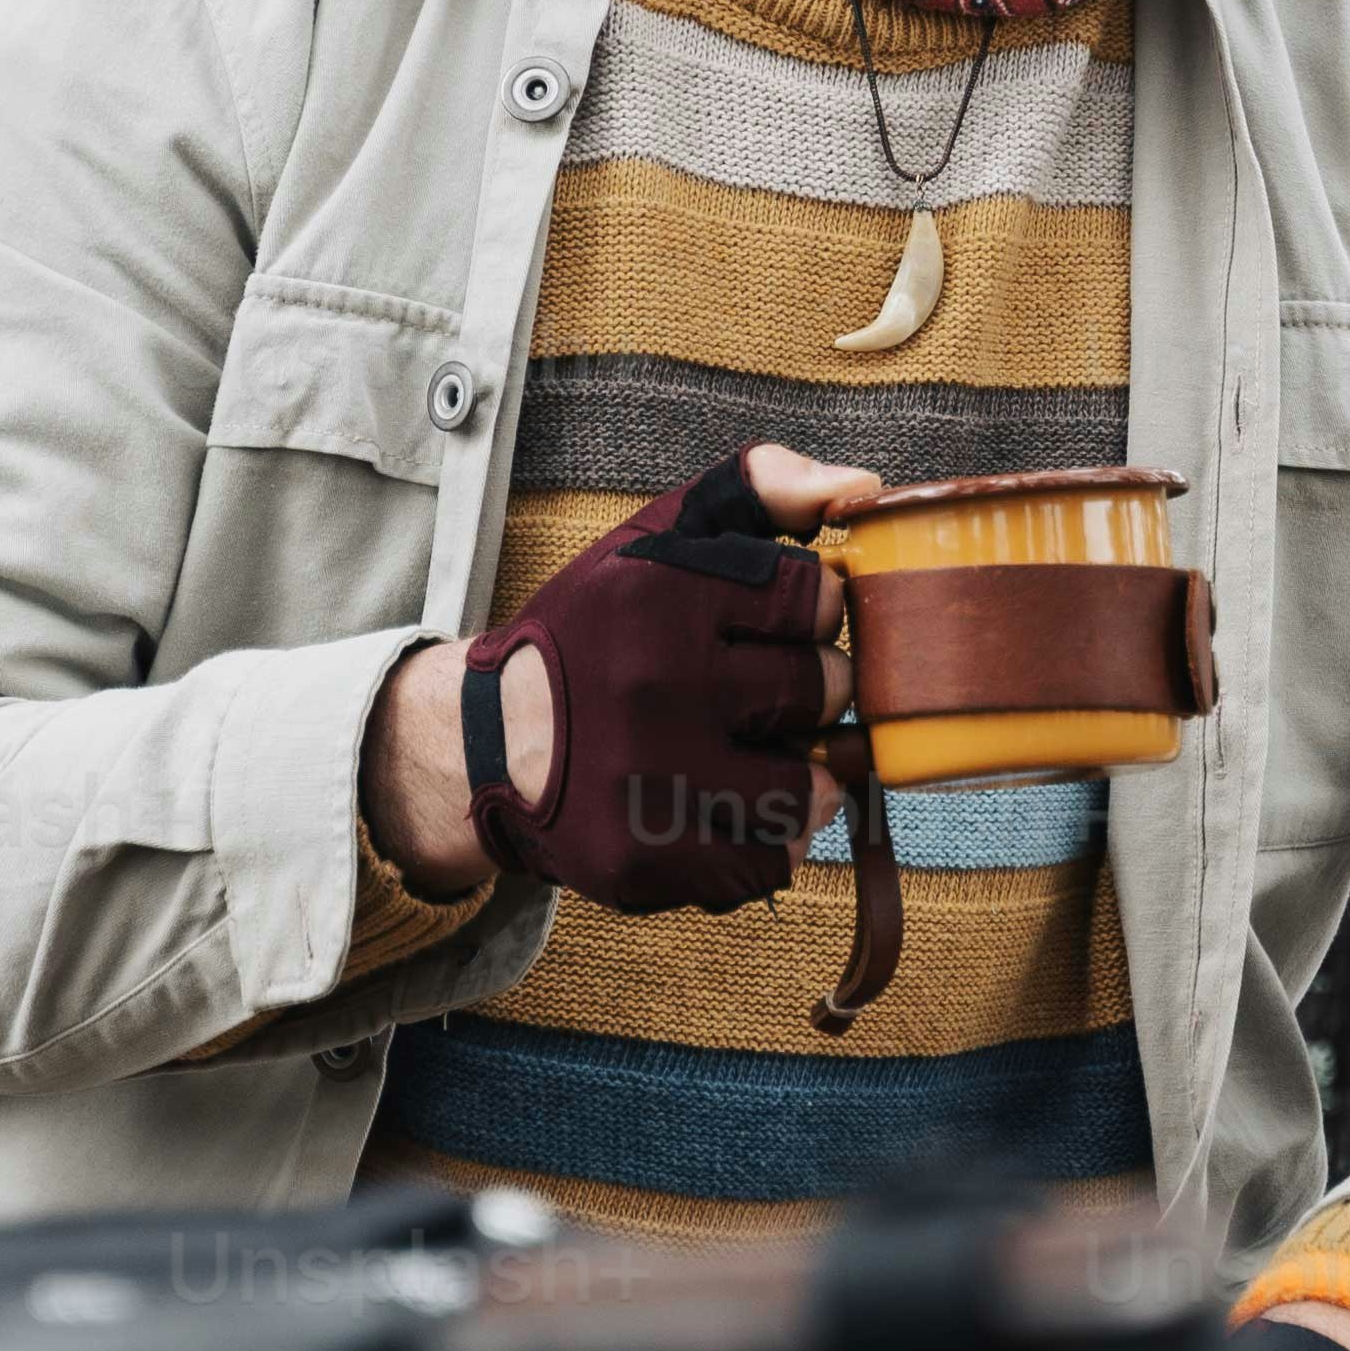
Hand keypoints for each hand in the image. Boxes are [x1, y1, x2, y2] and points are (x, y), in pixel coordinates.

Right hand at [360, 449, 881, 897]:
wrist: (485, 742)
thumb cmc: (597, 634)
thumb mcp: (659, 537)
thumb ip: (762, 488)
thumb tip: (864, 489)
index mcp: (661, 595)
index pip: (819, 599)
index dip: (809, 615)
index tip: (771, 627)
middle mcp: (653, 685)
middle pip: (825, 692)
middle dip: (807, 694)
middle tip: (757, 698)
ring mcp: (649, 781)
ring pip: (811, 789)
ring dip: (796, 776)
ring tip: (747, 758)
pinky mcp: (643, 861)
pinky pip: (770, 862)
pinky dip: (760, 841)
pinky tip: (716, 809)